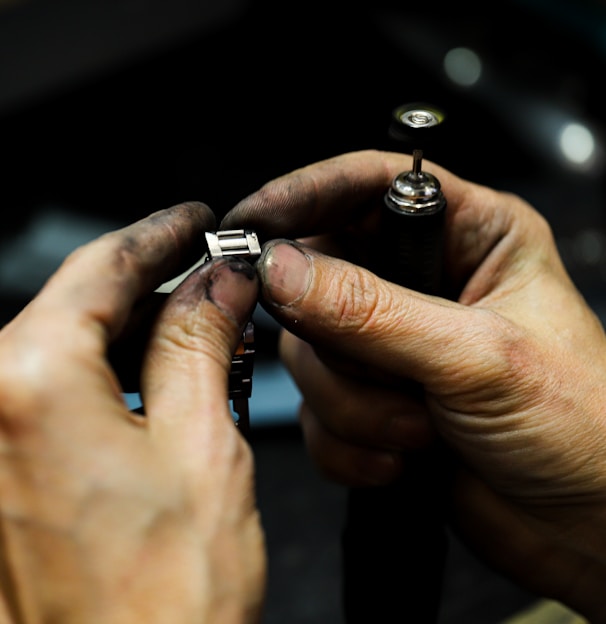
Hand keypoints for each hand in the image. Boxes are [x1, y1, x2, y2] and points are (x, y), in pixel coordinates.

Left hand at [0, 203, 265, 622]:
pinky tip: (159, 371)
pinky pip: (54, 389)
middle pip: (80, 303)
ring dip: (136, 328)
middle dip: (154, 282)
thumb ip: (202, 341)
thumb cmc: (164, 601)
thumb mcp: (203, 443)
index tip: (194, 220)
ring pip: (68, 344)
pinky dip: (109, 370)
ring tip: (201, 324)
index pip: (102, 267)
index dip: (160, 234)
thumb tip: (218, 282)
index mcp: (29, 385)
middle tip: (213, 274)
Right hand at [223, 150, 605, 619]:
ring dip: (354, 402)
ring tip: (418, 425)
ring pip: (312, 352)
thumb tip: (283, 268)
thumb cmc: (585, 427)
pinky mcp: (376, 402)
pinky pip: (319, 411)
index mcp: (469, 237)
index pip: (368, 184)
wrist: (590, 528)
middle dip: (337, 338)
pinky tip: (406, 457)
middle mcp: (423, 285)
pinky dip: (350, 442)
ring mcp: (394, 346)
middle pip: (321, 275)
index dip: (304, 194)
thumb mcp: (475, 356)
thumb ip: (371, 311)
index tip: (252, 221)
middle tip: (375, 367)